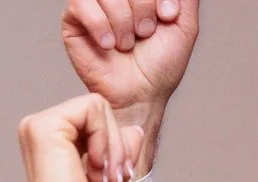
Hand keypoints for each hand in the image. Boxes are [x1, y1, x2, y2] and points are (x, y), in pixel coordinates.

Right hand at [17, 93, 146, 181]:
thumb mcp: (113, 179)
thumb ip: (120, 151)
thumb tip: (134, 130)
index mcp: (52, 143)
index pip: (97, 120)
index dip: (115, 147)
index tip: (115, 180)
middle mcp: (40, 131)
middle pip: (99, 108)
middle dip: (116, 146)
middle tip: (112, 179)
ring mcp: (38, 126)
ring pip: (97, 105)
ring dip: (112, 145)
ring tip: (103, 177)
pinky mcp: (43, 125)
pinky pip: (92, 106)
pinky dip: (104, 137)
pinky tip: (94, 166)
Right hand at [63, 0, 197, 126]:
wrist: (140, 95)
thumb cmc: (160, 65)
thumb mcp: (184, 25)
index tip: (168, 16)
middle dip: (142, 6)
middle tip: (145, 32)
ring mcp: (93, 4)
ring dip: (123, 21)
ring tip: (127, 44)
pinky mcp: (73, 19)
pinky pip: (81, 4)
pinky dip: (100, 26)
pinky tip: (108, 45)